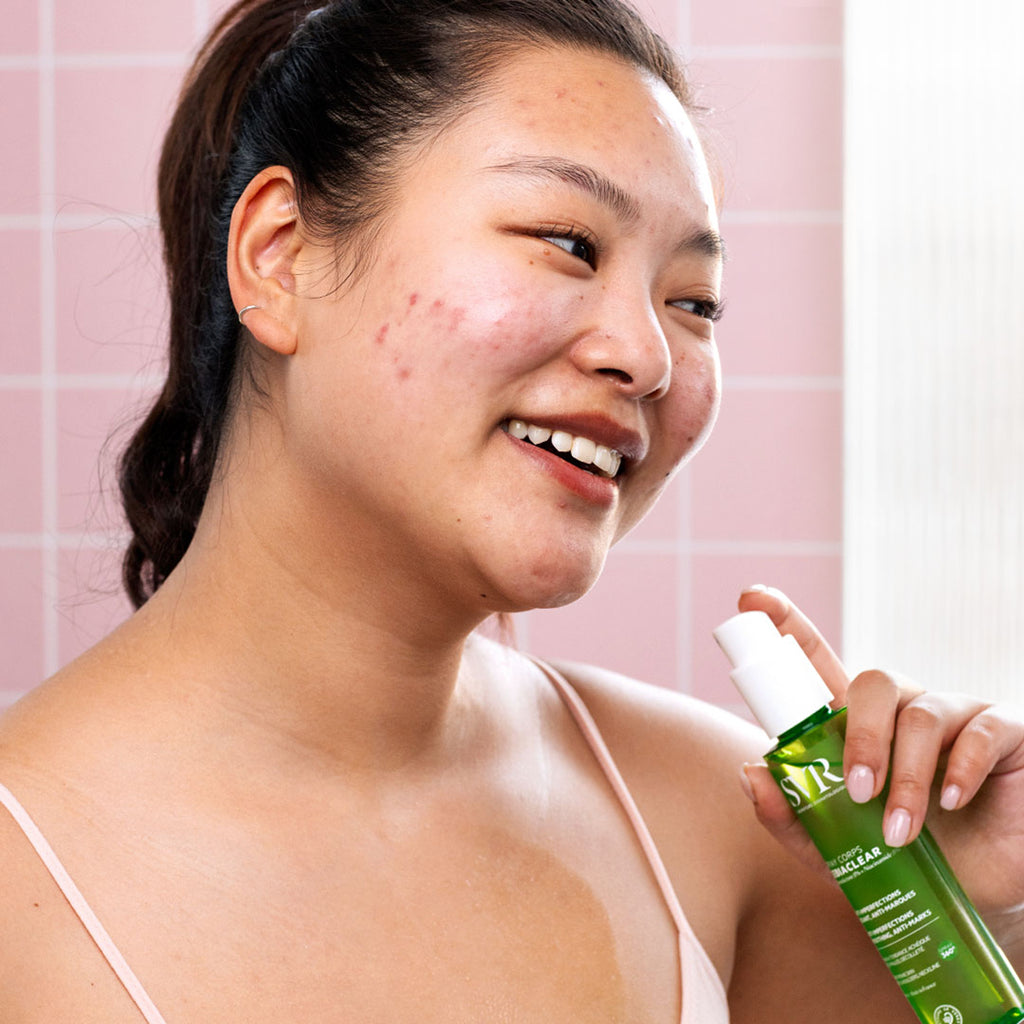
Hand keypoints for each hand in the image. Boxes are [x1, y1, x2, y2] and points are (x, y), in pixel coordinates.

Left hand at [736, 585, 1023, 943]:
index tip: (751, 597)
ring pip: (920, 714)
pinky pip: (981, 730)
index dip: (787, 625)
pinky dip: (962, 768)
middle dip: (861, 736)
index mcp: (855, 725)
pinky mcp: (1006, 731)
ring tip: (899, 830)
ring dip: (906, 775)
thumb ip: (789, 817)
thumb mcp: (834, 851)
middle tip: (858, 791)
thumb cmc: (903, 863)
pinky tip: (953, 802)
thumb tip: (750, 772)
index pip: (818, 661)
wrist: (977, 898)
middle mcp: (902, 708)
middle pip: (873, 681)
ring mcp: (956, 715)